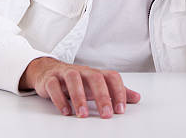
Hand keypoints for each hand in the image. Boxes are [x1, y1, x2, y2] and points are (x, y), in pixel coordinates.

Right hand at [20, 57, 140, 117]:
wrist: (49, 71)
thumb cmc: (77, 80)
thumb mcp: (97, 85)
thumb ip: (116, 91)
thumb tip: (136, 97)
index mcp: (95, 73)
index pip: (111, 77)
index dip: (118, 92)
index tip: (120, 110)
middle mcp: (82, 71)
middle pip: (95, 77)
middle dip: (102, 96)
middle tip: (106, 114)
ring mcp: (65, 73)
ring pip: (73, 79)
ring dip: (79, 97)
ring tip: (83, 114)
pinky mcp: (50, 79)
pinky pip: (54, 86)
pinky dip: (59, 99)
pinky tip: (66, 111)